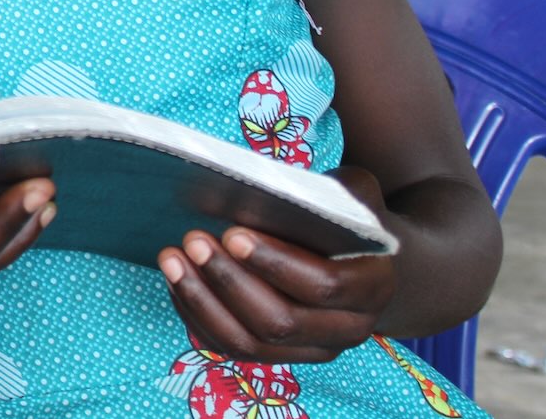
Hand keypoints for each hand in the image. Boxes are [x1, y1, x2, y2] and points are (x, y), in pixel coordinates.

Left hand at [158, 166, 396, 363]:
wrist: (359, 260)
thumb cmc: (346, 218)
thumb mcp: (349, 194)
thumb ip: (320, 194)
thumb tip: (252, 189)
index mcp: (373, 288)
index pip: (324, 286)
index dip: (274, 262)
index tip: (232, 234)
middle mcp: (347, 330)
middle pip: (279, 322)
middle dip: (229, 280)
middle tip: (192, 239)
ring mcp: (311, 349)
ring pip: (249, 343)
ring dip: (203, 300)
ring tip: (172, 258)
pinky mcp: (279, 356)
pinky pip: (231, 348)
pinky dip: (198, 316)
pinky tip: (177, 281)